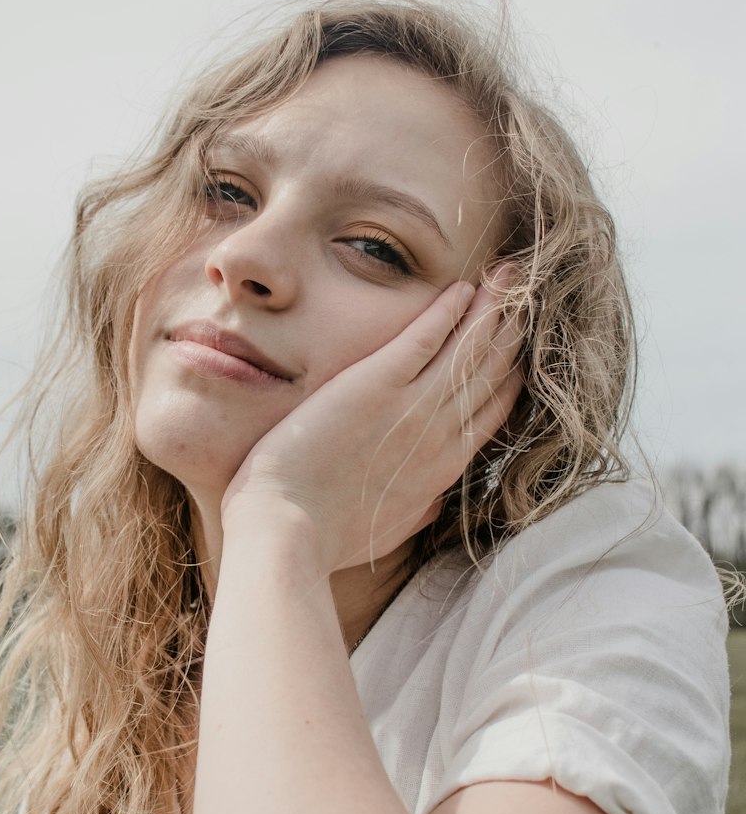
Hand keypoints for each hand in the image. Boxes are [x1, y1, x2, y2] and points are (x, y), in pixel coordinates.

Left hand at [221, 271, 521, 572]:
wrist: (287, 532)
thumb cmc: (325, 539)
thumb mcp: (389, 530)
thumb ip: (419, 508)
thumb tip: (436, 499)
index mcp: (443, 470)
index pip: (494, 410)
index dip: (511, 373)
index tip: (519, 346)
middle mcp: (441, 436)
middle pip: (495, 372)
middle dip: (514, 329)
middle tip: (526, 295)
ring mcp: (413, 409)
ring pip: (472, 349)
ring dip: (495, 307)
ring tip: (509, 274)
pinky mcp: (376, 385)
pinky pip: (427, 337)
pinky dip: (451, 311)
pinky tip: (465, 287)